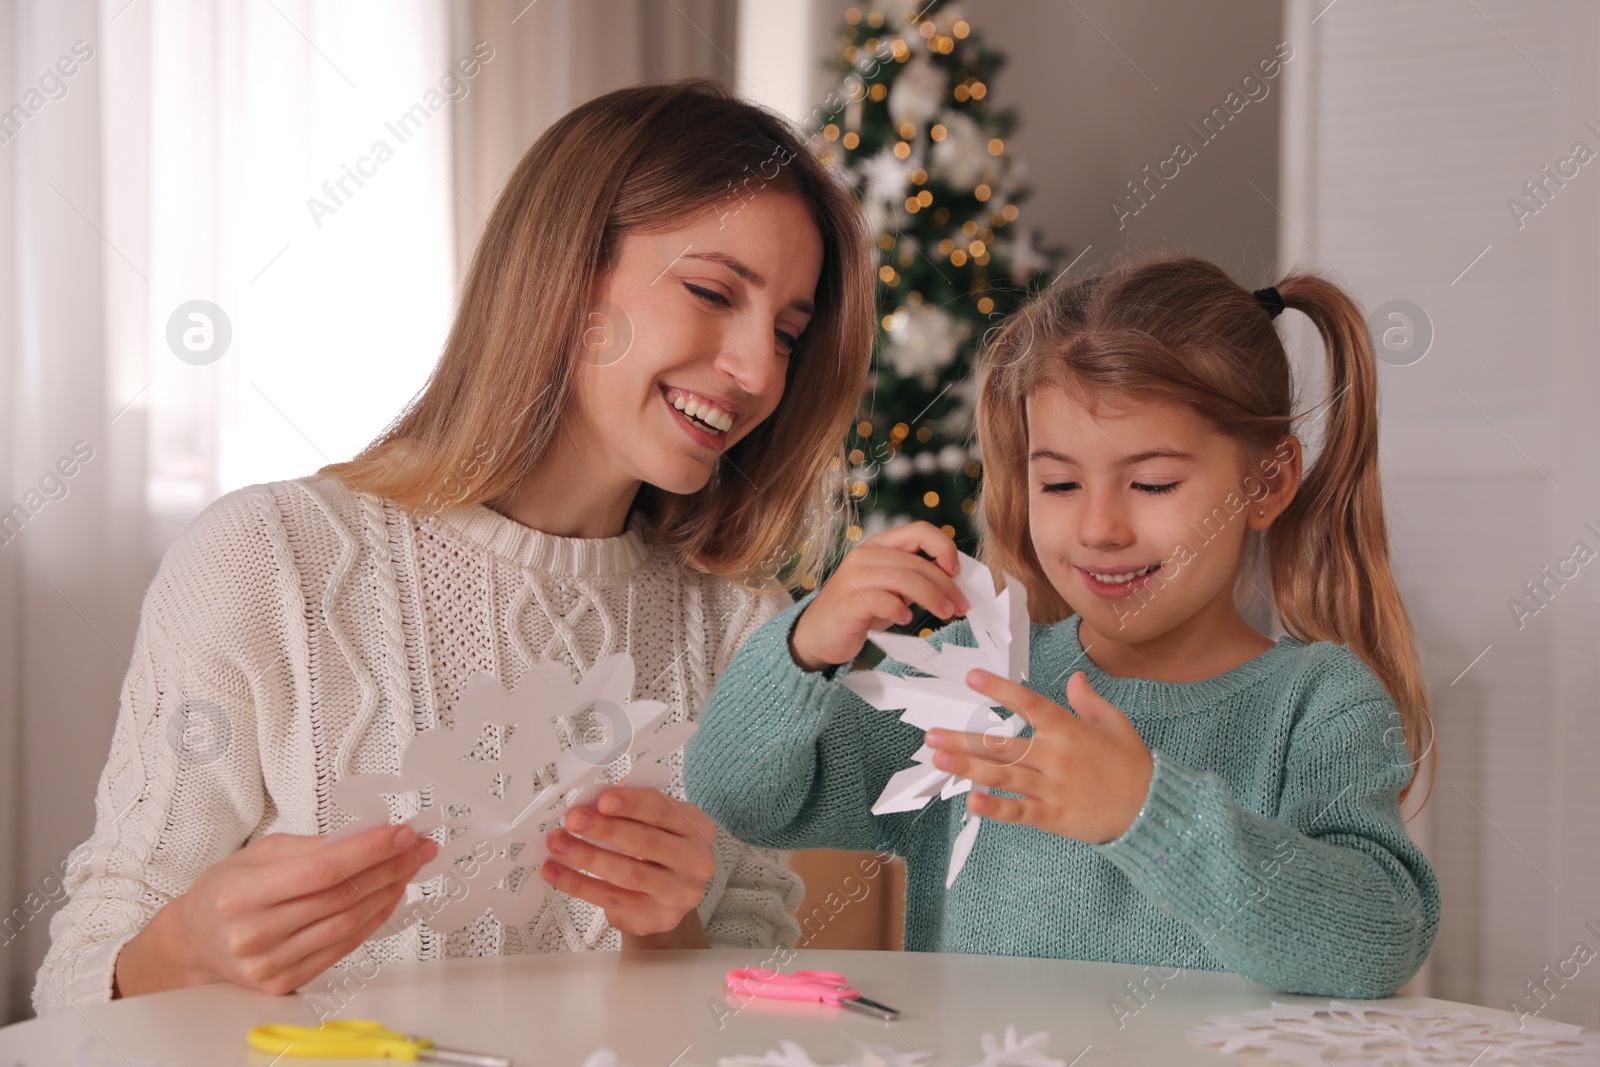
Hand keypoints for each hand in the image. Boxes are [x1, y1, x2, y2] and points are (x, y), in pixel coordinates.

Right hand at [115, 825, 437, 997]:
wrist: (196, 941)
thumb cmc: (226, 891)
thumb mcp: (257, 854)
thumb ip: (311, 845)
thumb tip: (368, 835)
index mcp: (240, 894)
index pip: (321, 870)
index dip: (369, 851)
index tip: (402, 834)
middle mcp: (253, 934)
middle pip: (340, 898)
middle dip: (389, 868)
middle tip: (417, 848)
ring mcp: (269, 964)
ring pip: (347, 925)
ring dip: (387, 893)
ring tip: (408, 869)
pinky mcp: (285, 983)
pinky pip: (342, 948)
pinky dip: (373, 921)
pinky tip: (388, 898)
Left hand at [541, 786, 717, 943]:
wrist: (665, 899)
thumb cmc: (656, 851)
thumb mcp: (652, 823)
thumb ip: (629, 807)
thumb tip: (594, 798)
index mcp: (697, 827)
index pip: (663, 810)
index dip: (631, 803)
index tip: (602, 800)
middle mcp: (697, 861)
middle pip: (646, 843)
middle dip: (605, 830)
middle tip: (573, 820)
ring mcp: (680, 893)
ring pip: (628, 873)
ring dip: (587, 857)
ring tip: (558, 844)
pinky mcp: (658, 917)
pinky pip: (612, 899)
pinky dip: (579, 884)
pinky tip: (557, 872)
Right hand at [788, 521, 970, 671]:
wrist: (817, 635)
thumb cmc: (859, 610)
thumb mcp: (890, 589)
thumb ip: (914, 580)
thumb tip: (953, 581)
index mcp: (878, 546)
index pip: (918, 531)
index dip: (943, 547)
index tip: (957, 571)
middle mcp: (864, 556)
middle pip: (916, 562)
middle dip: (946, 585)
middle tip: (961, 605)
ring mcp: (853, 578)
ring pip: (904, 579)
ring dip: (931, 598)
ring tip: (945, 614)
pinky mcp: (847, 603)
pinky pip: (882, 601)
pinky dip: (900, 610)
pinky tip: (906, 620)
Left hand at [924, 669, 1153, 843]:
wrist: (1153, 809)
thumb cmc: (1133, 764)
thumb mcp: (1115, 724)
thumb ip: (1089, 701)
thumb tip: (1075, 678)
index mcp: (1068, 730)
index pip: (1028, 704)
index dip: (999, 690)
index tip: (971, 678)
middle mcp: (1055, 756)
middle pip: (1003, 744)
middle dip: (964, 738)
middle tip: (931, 735)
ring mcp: (1052, 788)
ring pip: (1003, 775)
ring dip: (968, 767)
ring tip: (939, 759)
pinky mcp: (1054, 816)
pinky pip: (1019, 811)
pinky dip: (995, 808)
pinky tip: (971, 801)